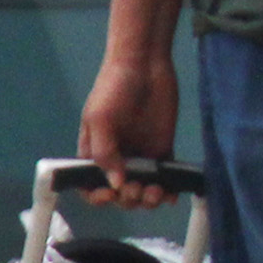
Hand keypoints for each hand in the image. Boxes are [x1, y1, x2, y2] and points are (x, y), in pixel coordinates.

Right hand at [78, 42, 180, 208]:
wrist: (145, 63)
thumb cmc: (114, 88)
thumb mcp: (99, 118)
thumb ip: (104, 152)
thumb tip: (116, 183)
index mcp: (95, 153)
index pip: (90, 185)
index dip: (97, 196)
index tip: (110, 194)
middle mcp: (117, 158)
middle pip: (120, 192)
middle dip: (127, 198)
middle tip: (137, 188)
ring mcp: (141, 155)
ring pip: (143, 189)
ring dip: (147, 199)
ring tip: (155, 192)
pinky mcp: (162, 149)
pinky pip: (165, 177)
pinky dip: (168, 189)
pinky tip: (172, 194)